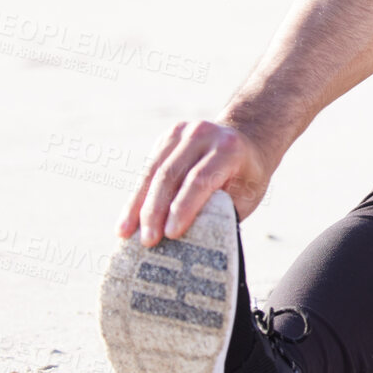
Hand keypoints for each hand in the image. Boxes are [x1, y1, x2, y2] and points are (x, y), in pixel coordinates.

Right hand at [117, 120, 275, 245]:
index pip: (200, 180)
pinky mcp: (167, 137)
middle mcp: (203, 134)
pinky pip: (147, 169)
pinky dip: (137, 196)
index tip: (170, 234)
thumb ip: (222, 212)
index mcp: (229, 149)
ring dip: (137, 205)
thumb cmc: (246, 178)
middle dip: (155, 211)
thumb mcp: (245, 195)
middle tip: (147, 241)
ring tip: (126, 233)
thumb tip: (193, 240)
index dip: (183, 208)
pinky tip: (127, 219)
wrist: (246, 139)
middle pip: (171, 175)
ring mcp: (182, 131)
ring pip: (153, 172)